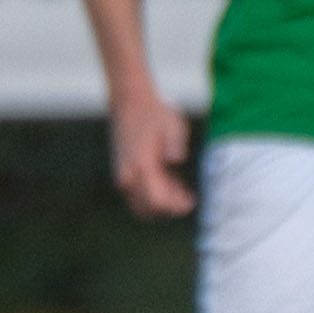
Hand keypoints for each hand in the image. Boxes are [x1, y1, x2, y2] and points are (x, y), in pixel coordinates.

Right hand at [107, 86, 195, 218]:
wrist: (129, 103)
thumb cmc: (154, 114)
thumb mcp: (172, 124)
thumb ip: (175, 143)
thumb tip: (177, 160)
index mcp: (141, 164)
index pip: (157, 200)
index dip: (176, 206)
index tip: (192, 201)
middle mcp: (127, 176)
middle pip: (149, 209)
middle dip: (170, 208)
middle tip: (187, 196)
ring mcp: (121, 177)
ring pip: (141, 208)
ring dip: (160, 205)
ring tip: (178, 187)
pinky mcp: (121, 176)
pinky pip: (135, 199)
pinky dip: (151, 199)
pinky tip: (167, 182)